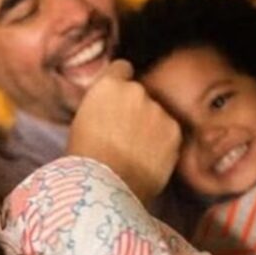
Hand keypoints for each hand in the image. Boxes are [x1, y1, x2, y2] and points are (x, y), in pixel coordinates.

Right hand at [67, 60, 180, 203]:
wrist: (105, 186)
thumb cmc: (83, 160)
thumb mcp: (80, 123)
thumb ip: (100, 107)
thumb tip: (107, 110)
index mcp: (108, 86)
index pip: (121, 68)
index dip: (120, 83)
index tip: (119, 98)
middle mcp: (136, 91)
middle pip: (140, 94)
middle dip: (137, 109)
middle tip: (125, 134)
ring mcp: (158, 110)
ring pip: (157, 115)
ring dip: (151, 127)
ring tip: (136, 152)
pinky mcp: (174, 131)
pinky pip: (169, 133)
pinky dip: (163, 144)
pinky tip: (148, 160)